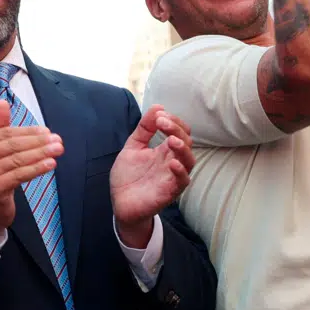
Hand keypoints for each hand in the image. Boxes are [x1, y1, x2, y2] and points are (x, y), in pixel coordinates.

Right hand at [0, 100, 62, 240]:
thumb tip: (2, 101)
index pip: (5, 133)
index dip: (28, 131)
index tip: (47, 131)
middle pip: (12, 145)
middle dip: (38, 142)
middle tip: (58, 140)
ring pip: (18, 159)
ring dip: (41, 153)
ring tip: (58, 150)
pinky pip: (20, 174)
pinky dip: (37, 168)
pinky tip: (51, 164)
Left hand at [111, 106, 194, 247]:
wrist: (120, 202)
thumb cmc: (128, 176)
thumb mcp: (133, 147)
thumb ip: (144, 129)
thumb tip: (158, 107)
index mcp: (165, 150)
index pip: (180, 131)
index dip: (173, 121)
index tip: (159, 116)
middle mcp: (172, 161)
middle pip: (187, 142)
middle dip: (176, 129)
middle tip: (162, 122)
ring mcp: (172, 176)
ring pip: (190, 161)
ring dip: (182, 149)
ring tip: (171, 140)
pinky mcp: (169, 191)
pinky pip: (182, 181)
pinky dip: (180, 171)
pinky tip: (171, 163)